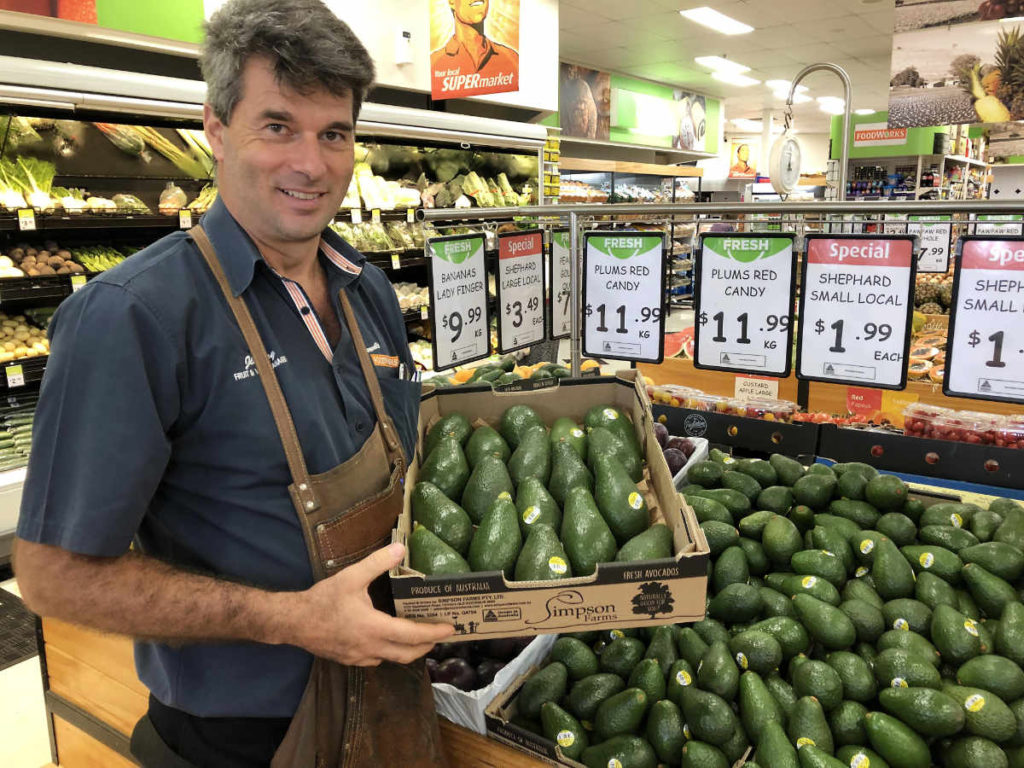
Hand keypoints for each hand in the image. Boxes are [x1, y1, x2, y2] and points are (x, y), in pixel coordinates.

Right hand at [294, 542, 453, 665]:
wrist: (293, 622)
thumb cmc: (322, 600)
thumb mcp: (351, 577)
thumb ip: (377, 563)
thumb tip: (401, 548)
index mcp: (374, 629)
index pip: (412, 636)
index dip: (433, 633)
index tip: (451, 628)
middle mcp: (370, 648)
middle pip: (407, 654)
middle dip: (427, 645)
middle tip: (440, 634)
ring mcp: (360, 658)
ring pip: (393, 658)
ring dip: (409, 650)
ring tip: (420, 636)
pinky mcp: (350, 660)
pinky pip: (377, 659)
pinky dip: (390, 651)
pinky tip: (389, 638)